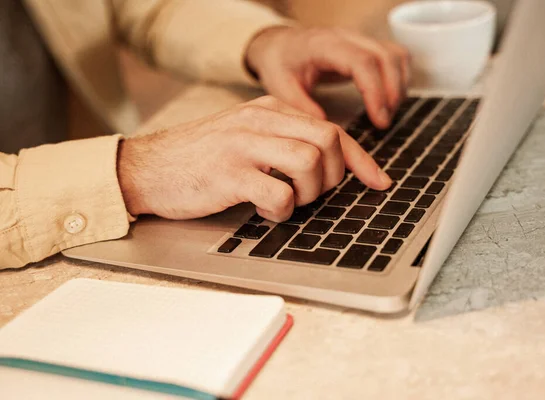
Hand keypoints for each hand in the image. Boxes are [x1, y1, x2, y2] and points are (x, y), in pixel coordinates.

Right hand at [117, 96, 391, 221]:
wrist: (146, 168)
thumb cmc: (199, 160)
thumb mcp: (245, 137)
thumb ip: (282, 142)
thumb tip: (329, 166)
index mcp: (268, 110)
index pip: (331, 129)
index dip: (361, 160)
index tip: (378, 181)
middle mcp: (259, 121)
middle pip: (328, 141)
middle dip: (334, 176)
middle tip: (313, 194)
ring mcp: (244, 145)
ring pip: (310, 163)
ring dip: (310, 193)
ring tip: (288, 202)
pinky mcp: (229, 173)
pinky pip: (279, 193)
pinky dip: (282, 210)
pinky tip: (265, 211)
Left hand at [245, 27, 409, 128]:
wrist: (277, 45)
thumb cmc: (280, 65)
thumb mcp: (282, 89)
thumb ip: (304, 110)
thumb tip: (329, 133)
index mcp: (323, 46)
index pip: (362, 62)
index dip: (375, 92)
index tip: (379, 120)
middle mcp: (346, 37)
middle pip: (386, 56)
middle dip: (392, 92)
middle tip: (383, 122)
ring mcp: (359, 39)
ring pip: (395, 55)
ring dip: (398, 86)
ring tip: (385, 114)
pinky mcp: (366, 46)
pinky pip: (394, 55)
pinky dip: (399, 78)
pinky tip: (387, 100)